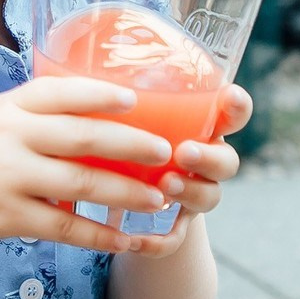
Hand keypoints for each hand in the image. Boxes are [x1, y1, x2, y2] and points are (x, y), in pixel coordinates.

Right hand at [0, 76, 175, 255]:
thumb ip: (38, 112)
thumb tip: (100, 105)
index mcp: (10, 108)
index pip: (59, 93)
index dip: (98, 94)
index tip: (134, 99)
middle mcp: (11, 138)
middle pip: (81, 137)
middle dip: (130, 144)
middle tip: (166, 151)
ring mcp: (9, 178)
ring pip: (80, 184)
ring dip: (125, 192)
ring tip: (158, 198)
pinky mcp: (9, 217)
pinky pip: (64, 227)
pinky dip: (98, 234)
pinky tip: (126, 239)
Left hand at [125, 84, 250, 258]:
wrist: (122, 200)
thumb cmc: (118, 139)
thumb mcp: (121, 115)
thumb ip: (111, 95)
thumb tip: (62, 56)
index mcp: (196, 124)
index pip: (232, 111)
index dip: (237, 104)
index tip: (230, 96)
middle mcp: (204, 159)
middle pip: (228, 159)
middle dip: (210, 156)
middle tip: (183, 151)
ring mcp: (195, 195)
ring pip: (211, 197)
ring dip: (190, 192)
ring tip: (163, 187)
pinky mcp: (176, 227)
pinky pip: (177, 239)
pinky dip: (159, 242)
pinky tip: (135, 243)